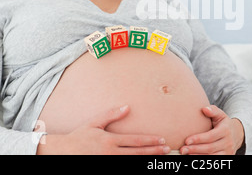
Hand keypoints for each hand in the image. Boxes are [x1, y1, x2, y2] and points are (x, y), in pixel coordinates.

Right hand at [37, 105, 170, 154]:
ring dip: (146, 160)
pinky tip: (142, 165)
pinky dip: (133, 166)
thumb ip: (111, 115)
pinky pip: (122, 167)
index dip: (150, 141)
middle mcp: (111, 152)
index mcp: (110, 140)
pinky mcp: (104, 167)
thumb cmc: (79, 136)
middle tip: (167, 150)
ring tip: (159, 159)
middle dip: (153, 151)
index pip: (135, 140)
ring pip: (132, 162)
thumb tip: (127, 107)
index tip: (161, 140)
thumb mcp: (94, 123)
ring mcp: (108, 162)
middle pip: (137, 152)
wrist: (61, 152)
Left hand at [180, 105, 244, 154]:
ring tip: (185, 154)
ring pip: (211, 157)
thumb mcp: (220, 114)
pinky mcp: (226, 158)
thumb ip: (213, 111)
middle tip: (182, 149)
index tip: (186, 140)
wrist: (236, 134)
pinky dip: (203, 160)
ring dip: (197, 156)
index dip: (198, 139)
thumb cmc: (223, 122)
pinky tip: (193, 157)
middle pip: (210, 148)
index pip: (211, 136)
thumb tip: (204, 109)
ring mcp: (228, 152)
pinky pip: (214, 161)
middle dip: (195, 149)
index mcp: (225, 130)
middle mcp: (228, 142)